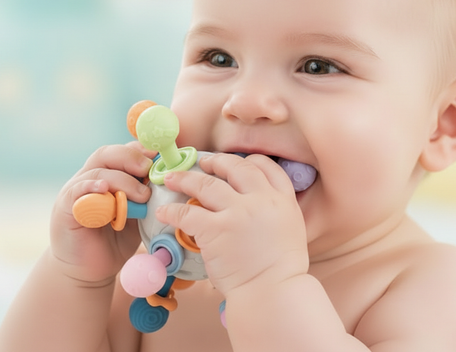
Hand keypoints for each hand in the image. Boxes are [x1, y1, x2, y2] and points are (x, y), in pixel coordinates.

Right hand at [49, 142, 154, 284]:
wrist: (90, 272)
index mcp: (108, 175)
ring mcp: (75, 191)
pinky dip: (92, 186)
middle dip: (131, 158)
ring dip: (122, 180)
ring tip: (141, 196)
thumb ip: (146, 196)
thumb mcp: (137, 214)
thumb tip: (168, 180)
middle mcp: (90, 179)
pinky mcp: (66, 208)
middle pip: (107, 154)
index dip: (140, 151)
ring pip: (97, 171)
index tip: (159, 156)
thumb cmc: (116, 241)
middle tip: (149, 170)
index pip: (122, 152)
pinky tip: (104, 189)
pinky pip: (77, 191)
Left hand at [156, 153, 308, 295]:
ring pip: (206, 183)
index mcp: (283, 201)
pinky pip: (187, 212)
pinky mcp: (216, 230)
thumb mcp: (291, 232)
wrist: (273, 294)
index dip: (249, 161)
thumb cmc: (281, 272)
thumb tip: (256, 206)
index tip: (235, 163)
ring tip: (172, 178)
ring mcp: (238, 213)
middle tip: (202, 163)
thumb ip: (274, 213)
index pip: (267, 167)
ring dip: (185, 178)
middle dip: (216, 162)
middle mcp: (261, 200)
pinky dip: (172, 210)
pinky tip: (163, 212)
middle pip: (235, 168)